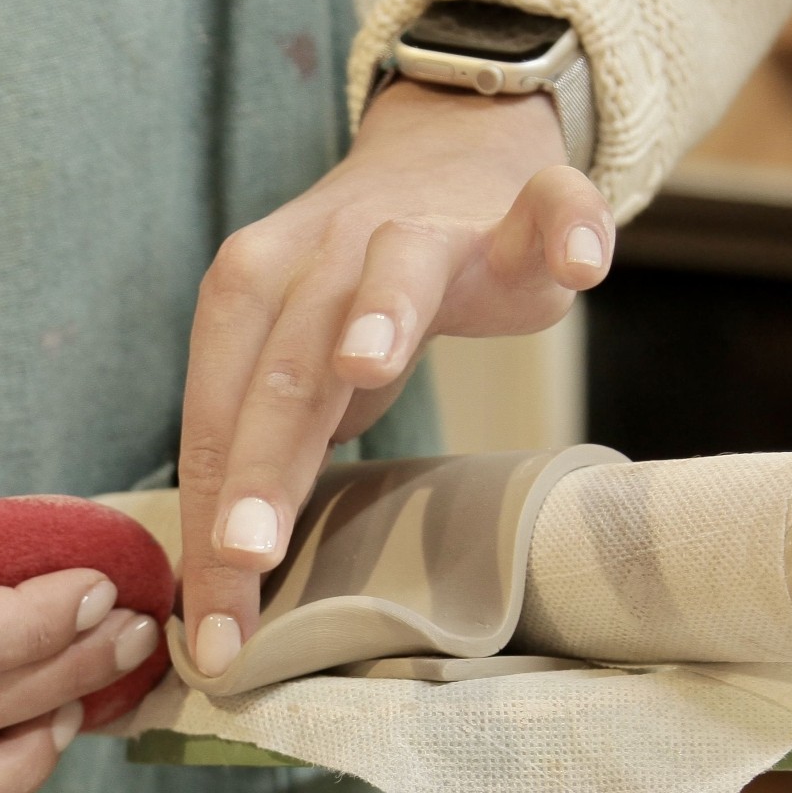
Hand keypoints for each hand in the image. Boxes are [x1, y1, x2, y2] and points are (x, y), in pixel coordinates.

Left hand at [176, 81, 614, 675]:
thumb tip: (212, 609)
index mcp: (250, 300)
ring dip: (379, 309)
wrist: (439, 157)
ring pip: (397, 264)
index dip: (210, 530)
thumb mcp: (287, 379)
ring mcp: (425, 227)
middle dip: (262, 463)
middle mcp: (325, 255)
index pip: (217, 425)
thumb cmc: (346, 303)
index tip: (212, 635)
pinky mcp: (520, 212)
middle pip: (286, 367)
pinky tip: (581, 265)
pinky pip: (547, 206)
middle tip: (246, 553)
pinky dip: (565, 225)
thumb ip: (257, 464)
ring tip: (365, 365)